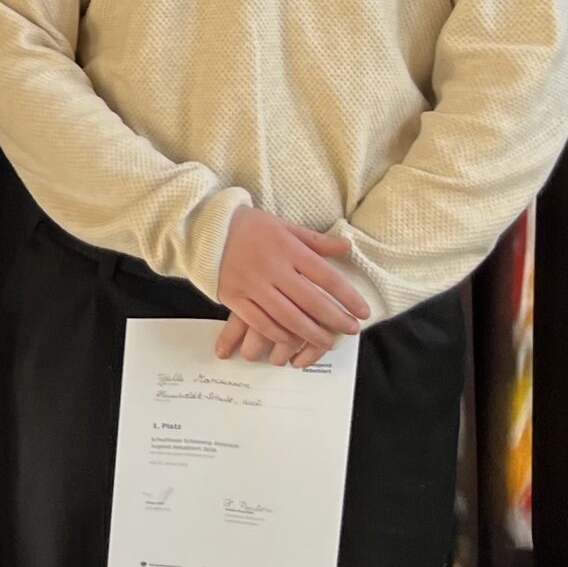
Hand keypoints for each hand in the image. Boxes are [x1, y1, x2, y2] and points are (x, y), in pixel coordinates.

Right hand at [214, 209, 369, 365]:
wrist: (204, 228)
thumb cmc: (248, 225)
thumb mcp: (284, 226)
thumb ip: (316, 241)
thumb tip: (347, 247)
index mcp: (288, 248)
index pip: (326, 277)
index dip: (348, 297)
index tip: (363, 312)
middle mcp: (272, 268)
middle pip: (311, 302)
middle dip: (335, 320)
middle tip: (351, 331)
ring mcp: (252, 285)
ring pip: (288, 317)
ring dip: (311, 333)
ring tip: (327, 341)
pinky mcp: (234, 297)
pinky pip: (260, 322)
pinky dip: (280, 334)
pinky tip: (293, 340)